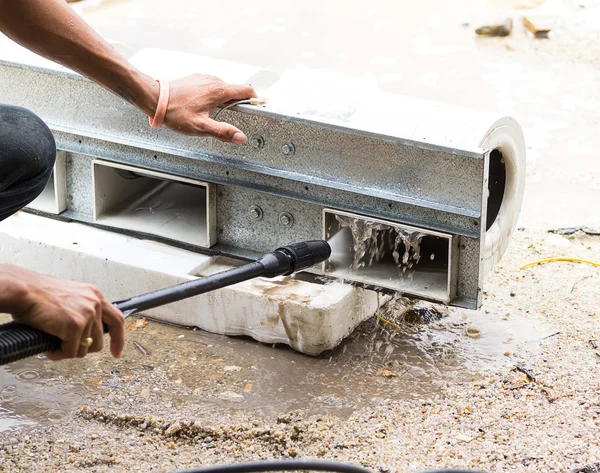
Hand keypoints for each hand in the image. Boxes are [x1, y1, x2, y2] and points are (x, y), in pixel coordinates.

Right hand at [4, 267, 124, 360]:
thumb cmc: (38, 294)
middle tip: (66, 348)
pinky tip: (49, 346)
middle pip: (99, 340)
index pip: (117, 320)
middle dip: (83, 349)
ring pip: (84, 348)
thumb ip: (82, 311)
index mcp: (95, 295)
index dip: (118, 339)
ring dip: (68, 350)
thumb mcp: (70, 297)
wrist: (24, 291)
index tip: (116, 352)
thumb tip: (84, 335)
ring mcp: (87, 315)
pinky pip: (70, 351)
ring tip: (53, 343)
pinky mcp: (75, 325)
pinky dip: (58, 353)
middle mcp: (95, 303)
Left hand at [163, 74, 256, 142]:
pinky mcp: (196, 79)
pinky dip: (213, 95)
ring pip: (222, 88)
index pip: (245, 90)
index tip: (258, 105)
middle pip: (234, 89)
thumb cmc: (176, 112)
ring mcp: (204, 78)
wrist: (156, 99)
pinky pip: (211, 86)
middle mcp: (213, 80)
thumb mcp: (202, 127)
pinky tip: (204, 106)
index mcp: (218, 91)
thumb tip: (240, 137)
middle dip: (238, 102)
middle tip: (235, 116)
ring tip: (216, 113)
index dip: (254, 98)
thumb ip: (223, 132)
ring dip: (224, 99)